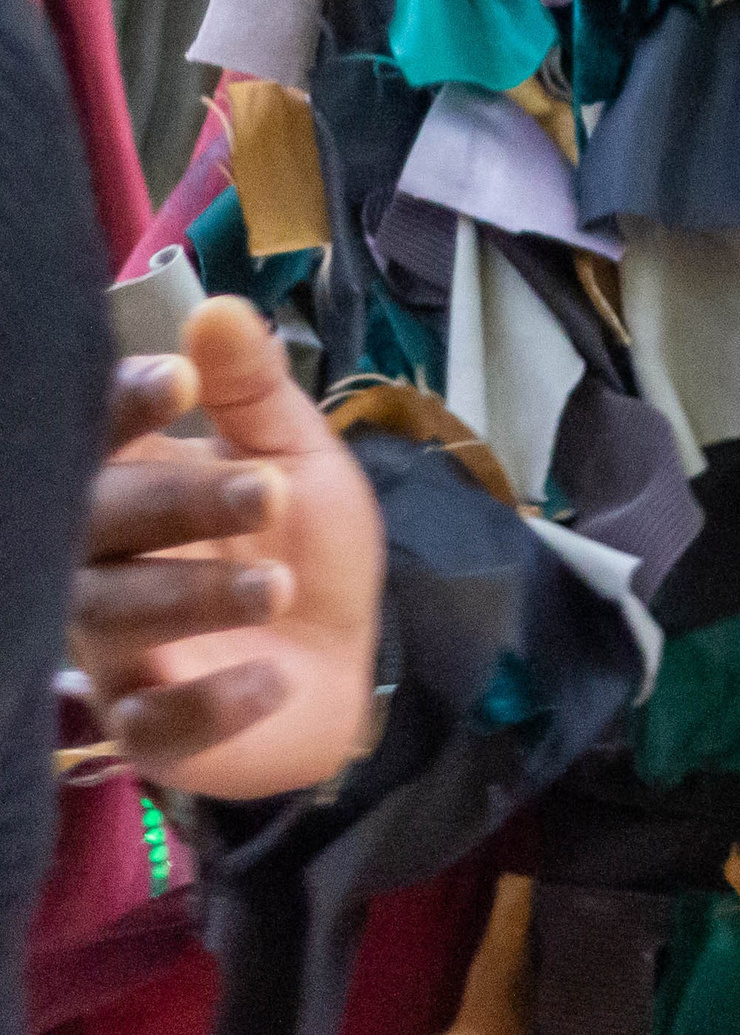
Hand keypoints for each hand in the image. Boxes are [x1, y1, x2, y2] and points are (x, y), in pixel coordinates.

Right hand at [72, 297, 384, 799]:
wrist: (349, 662)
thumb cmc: (305, 545)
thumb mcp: (297, 455)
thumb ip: (255, 389)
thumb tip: (217, 307)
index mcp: (136, 481)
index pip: (96, 436)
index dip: (125, 407)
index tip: (180, 381)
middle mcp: (103, 560)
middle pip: (97, 522)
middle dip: (179, 502)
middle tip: (266, 493)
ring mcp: (119, 648)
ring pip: (113, 615)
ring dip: (195, 595)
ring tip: (279, 584)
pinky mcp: (149, 728)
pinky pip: (151, 722)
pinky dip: (208, 702)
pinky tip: (269, 678)